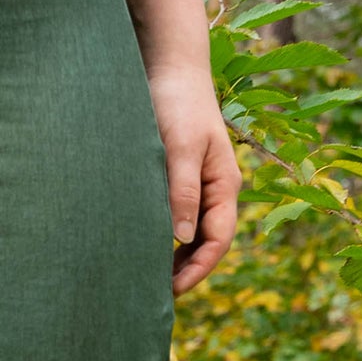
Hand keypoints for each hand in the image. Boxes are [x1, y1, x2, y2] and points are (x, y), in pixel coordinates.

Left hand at [148, 65, 240, 296]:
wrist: (169, 66)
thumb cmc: (177, 103)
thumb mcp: (180, 147)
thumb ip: (182, 190)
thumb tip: (181, 237)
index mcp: (224, 185)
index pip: (218, 241)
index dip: (198, 270)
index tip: (171, 290)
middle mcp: (214, 189)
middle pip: (205, 242)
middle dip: (184, 270)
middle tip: (151, 295)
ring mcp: (196, 183)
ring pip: (188, 231)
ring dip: (171, 256)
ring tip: (142, 277)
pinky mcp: (176, 176)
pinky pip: (173, 214)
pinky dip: (159, 234)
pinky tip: (137, 244)